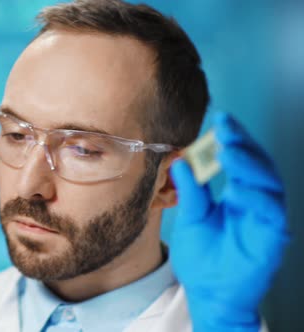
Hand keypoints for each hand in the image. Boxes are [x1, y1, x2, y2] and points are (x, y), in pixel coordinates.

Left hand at [169, 113, 289, 331]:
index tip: (221, 119)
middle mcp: (256, 202)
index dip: (234, 138)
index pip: (241, 160)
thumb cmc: (203, 257)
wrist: (208, 293)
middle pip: (258, 165)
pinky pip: (271, 212)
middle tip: (226, 128)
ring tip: (229, 151)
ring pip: (269, 183)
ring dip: (250, 165)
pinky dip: (256, 197)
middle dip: (244, 144)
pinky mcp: (272, 237)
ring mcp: (266, 218)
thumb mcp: (191, 219)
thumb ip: (190, 193)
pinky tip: (237, 188)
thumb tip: (179, 162)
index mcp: (238, 194)